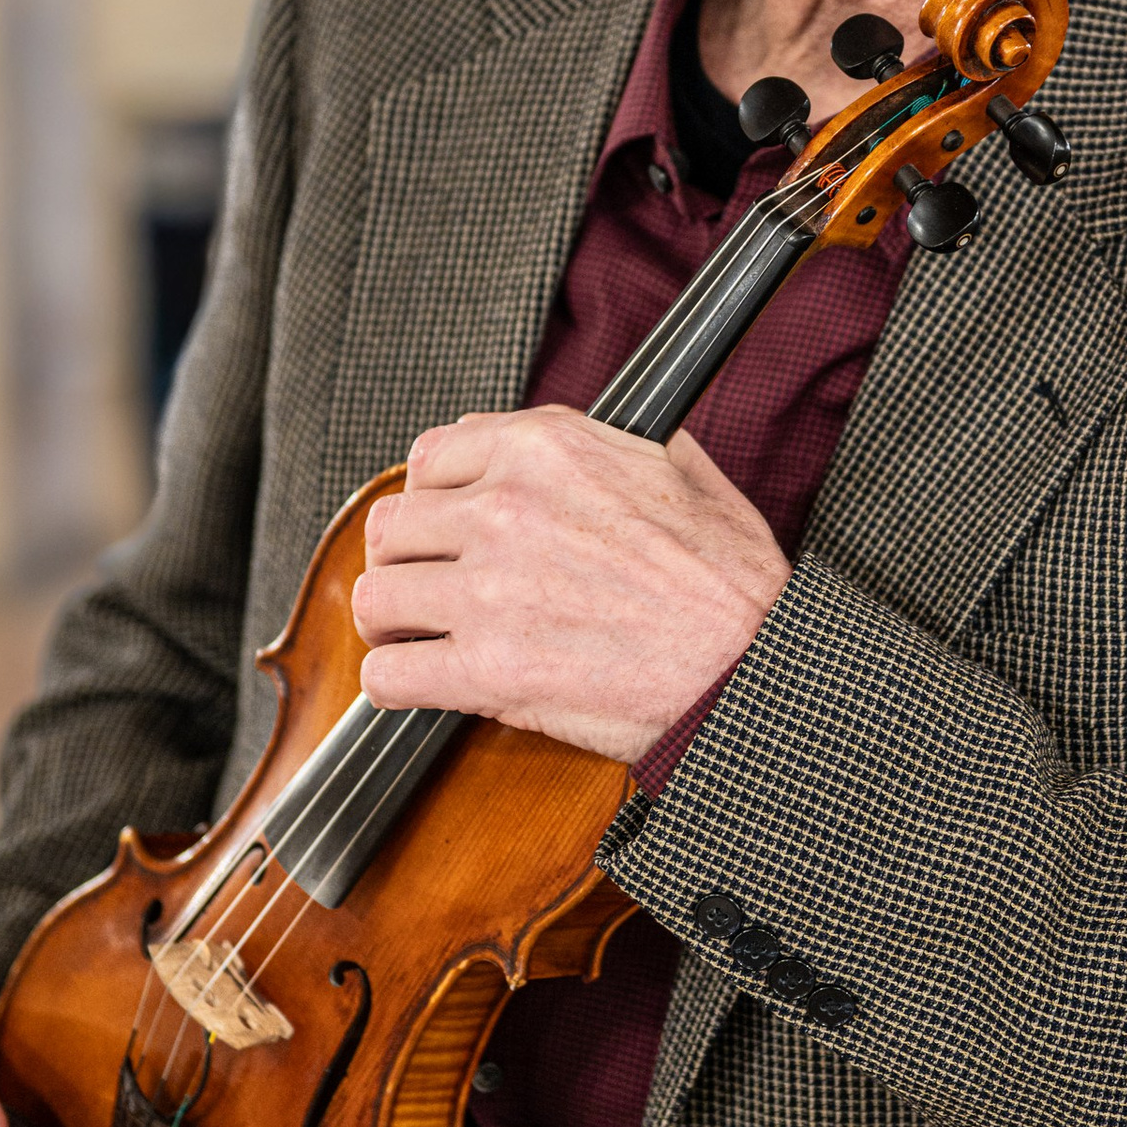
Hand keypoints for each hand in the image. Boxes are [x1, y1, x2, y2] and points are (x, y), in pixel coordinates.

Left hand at [353, 408, 790, 765]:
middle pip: (392, 525)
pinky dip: (395, 685)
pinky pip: (388, 675)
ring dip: (394, 624)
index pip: (430, 457)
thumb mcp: (683, 472)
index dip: (434, 499)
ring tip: (421, 639)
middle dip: (408, 561)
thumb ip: (611, 444)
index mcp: (546, 449)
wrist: (750, 671)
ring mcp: (489, 590)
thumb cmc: (731, 584)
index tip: (444, 528)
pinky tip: (423, 686)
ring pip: (377, 597)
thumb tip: (584, 440)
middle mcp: (505, 508)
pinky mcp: (488, 671)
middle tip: (431, 589)